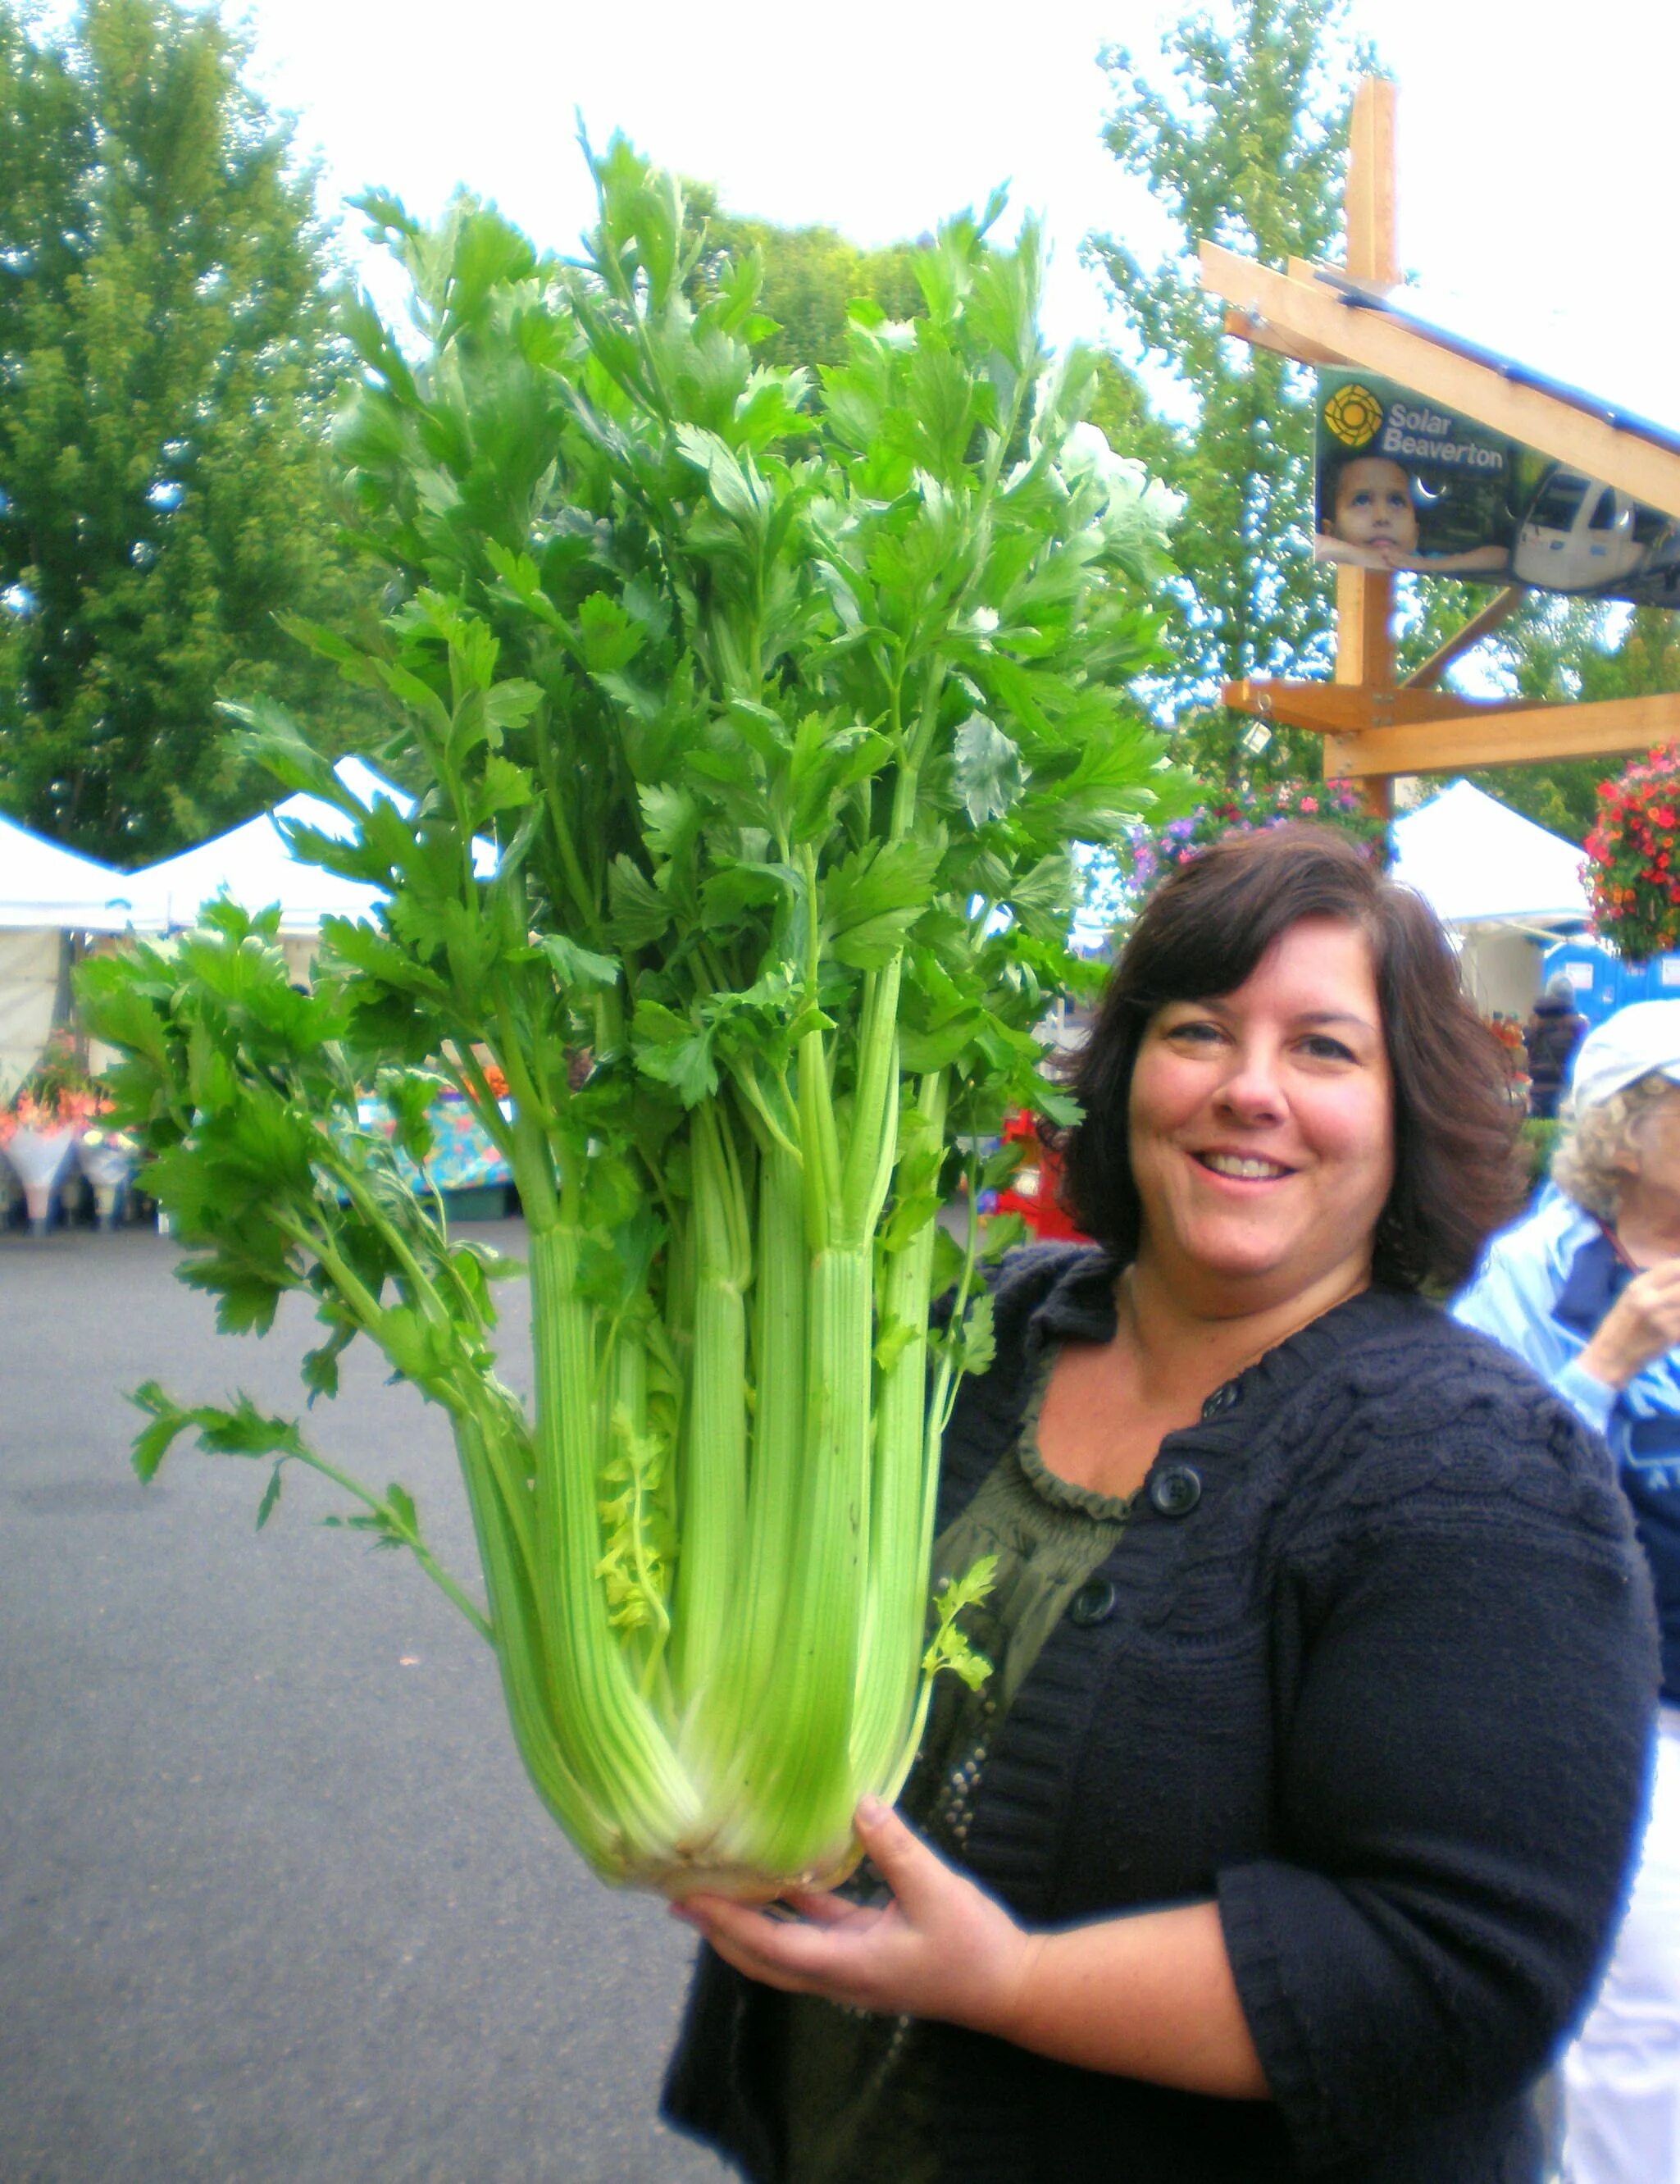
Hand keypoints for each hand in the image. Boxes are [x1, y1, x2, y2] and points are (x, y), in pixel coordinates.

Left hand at [670, 1795, 1038, 2034]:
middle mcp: (839, 1973)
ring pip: (783, 1948)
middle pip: (762, 1958)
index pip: (771, 1946)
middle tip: (679, 1897)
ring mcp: (851, 1966)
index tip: (688, 1900)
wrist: (1009, 1987)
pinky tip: (778, 1876)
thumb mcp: (936, 1890)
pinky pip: (813, 1932)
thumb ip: (895, 1847)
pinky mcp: (867, 1952)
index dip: (726, 1923)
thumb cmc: (973, 1946)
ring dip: (746, 1923)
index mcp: (847, 1966)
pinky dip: (788, 1909)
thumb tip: (858, 1802)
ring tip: (713, 1888)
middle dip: (719, 1930)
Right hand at [1580, 1257, 1679, 1388]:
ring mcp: (1662, 1319)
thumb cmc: (1622, 1324)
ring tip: (1676, 1311)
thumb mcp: (1631, 1296)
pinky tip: (1676, 1320)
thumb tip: (1679, 1271)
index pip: (1674, 1267)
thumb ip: (1657, 1283)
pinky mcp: (1672, 1335)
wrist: (1612, 1356)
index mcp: (1638, 1287)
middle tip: (1678, 1301)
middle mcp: (1649, 1300)